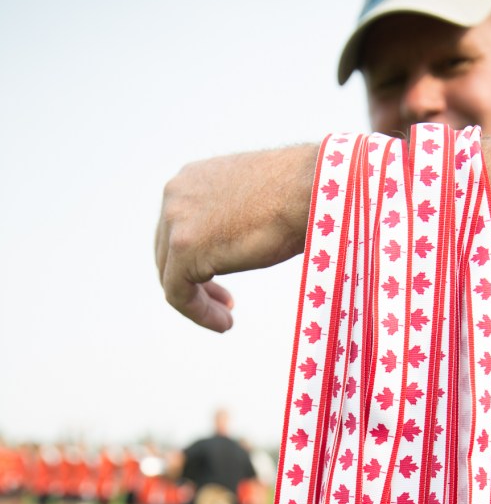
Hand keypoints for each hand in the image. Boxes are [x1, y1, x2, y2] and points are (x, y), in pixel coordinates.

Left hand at [155, 145, 317, 331]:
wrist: (310, 189)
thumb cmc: (299, 195)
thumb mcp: (252, 203)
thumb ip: (231, 218)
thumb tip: (233, 243)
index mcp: (191, 180)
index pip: (178, 229)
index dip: (197, 263)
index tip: (221, 286)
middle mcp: (176, 194)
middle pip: (169, 253)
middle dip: (196, 284)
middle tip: (225, 304)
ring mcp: (175, 219)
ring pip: (171, 275)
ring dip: (198, 303)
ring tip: (225, 319)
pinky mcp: (183, 247)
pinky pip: (178, 293)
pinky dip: (199, 313)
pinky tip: (224, 324)